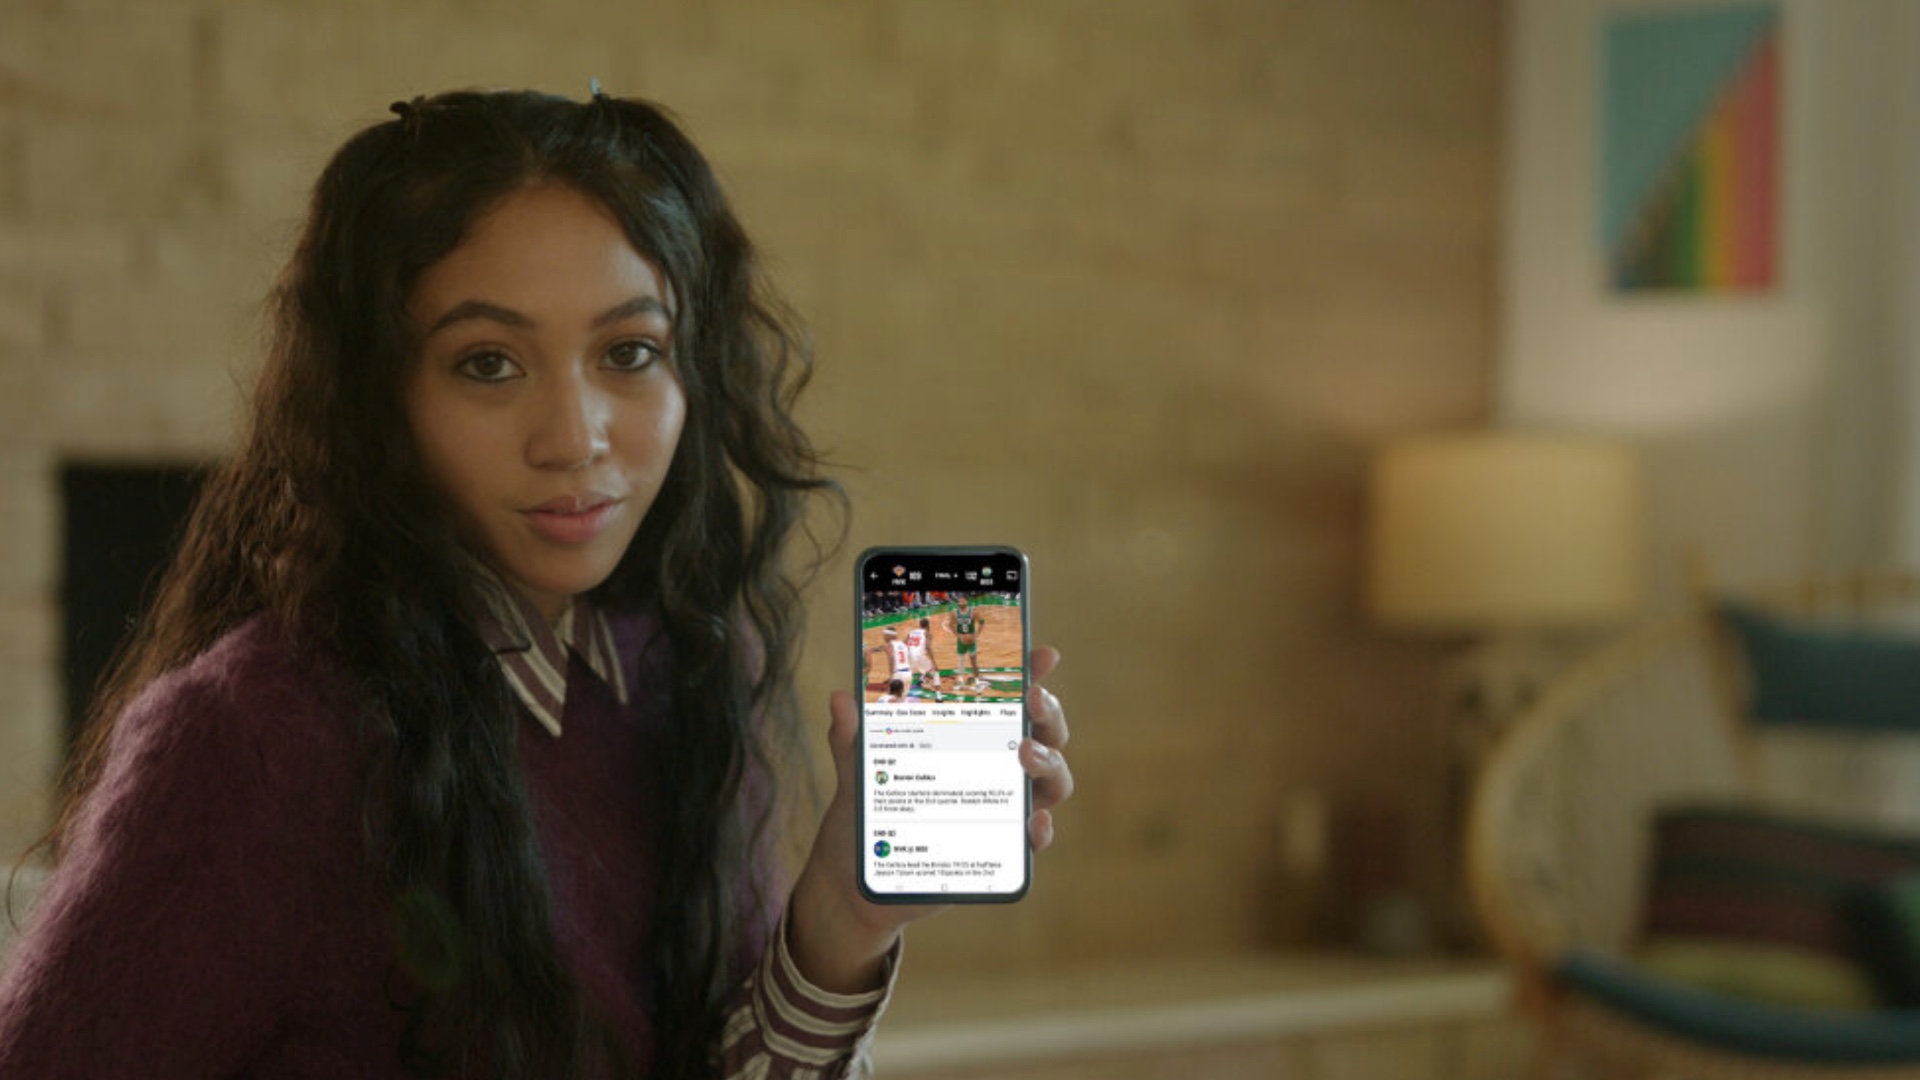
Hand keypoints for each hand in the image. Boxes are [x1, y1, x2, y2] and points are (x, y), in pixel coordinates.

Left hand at [786, 645, 1073, 993]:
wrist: (855, 882)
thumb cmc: (865, 815)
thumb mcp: (856, 770)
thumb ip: (851, 735)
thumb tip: (841, 698)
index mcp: (969, 737)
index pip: (1010, 699)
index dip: (1032, 673)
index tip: (1043, 655)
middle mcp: (995, 768)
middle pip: (1045, 734)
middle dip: (1049, 712)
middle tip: (1033, 700)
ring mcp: (1003, 808)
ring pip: (1052, 782)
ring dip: (1049, 763)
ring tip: (1025, 755)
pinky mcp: (1001, 851)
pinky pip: (1035, 840)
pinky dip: (1041, 829)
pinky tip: (1033, 823)